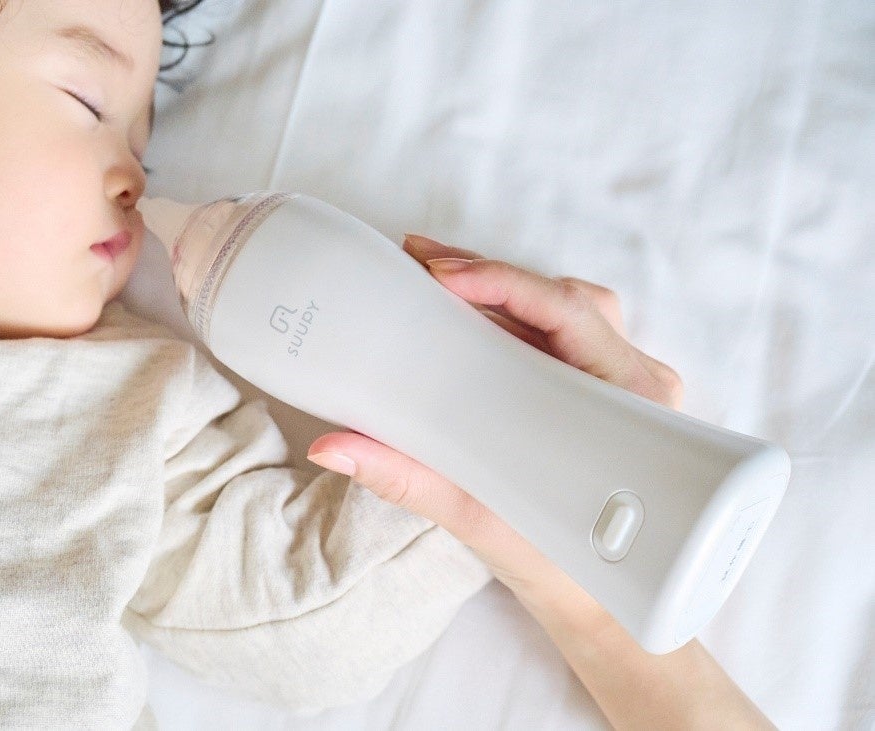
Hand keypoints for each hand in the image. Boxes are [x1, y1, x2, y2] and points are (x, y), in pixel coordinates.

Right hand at [306, 233, 681, 594]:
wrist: (599, 605)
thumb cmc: (564, 568)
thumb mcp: (482, 518)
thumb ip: (409, 480)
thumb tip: (333, 447)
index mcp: (631, 401)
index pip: (569, 312)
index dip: (505, 281)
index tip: (444, 274)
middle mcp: (634, 381)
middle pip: (559, 298)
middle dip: (485, 274)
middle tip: (418, 260)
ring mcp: (619, 383)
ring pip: (559, 309)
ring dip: (497, 287)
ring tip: (433, 274)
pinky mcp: (598, 391)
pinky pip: (557, 334)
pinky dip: (509, 314)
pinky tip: (464, 309)